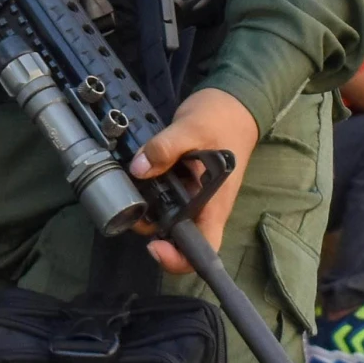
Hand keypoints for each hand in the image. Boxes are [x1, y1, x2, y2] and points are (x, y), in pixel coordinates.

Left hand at [128, 86, 259, 273]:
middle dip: (152, 229)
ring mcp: (194, 196)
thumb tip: (139, 169)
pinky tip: (137, 176)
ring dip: (148, 210)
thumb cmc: (222, 119)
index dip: (178, 259)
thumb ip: (166, 147)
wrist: (233, 103)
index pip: (203, 250)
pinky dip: (150, 192)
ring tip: (130, 189)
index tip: (154, 245)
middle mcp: (204, 207)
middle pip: (179, 238)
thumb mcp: (192, 128)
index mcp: (214, 204)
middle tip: (130, 207)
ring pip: (168, 218)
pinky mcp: (184, 183)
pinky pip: (165, 197)